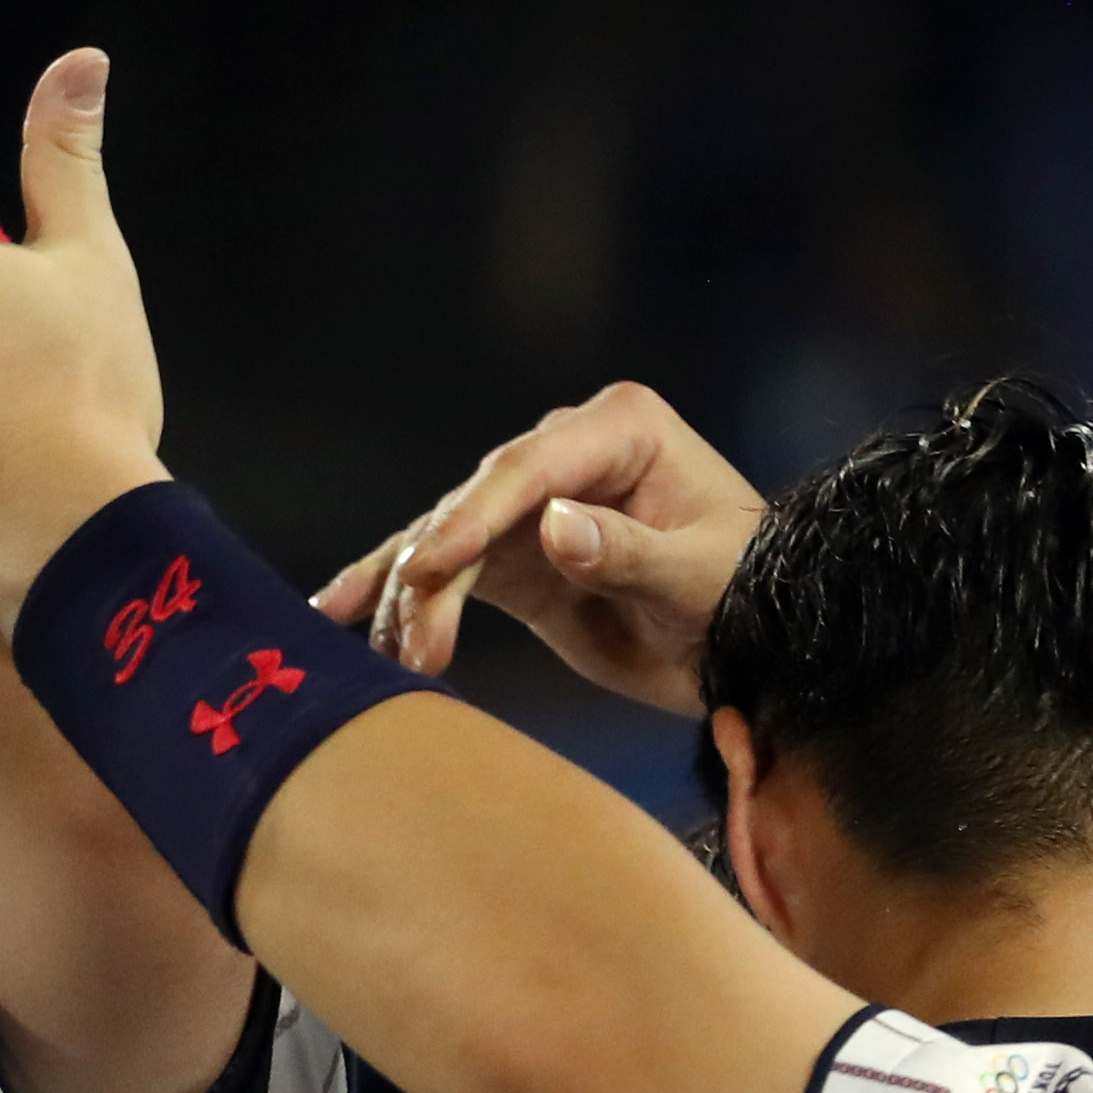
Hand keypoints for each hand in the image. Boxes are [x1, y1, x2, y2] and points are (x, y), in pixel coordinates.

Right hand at [312, 381, 765, 711]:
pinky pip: (444, 574)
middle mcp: (568, 454)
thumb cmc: (748, 597)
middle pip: (475, 506)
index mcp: (622, 430)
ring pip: (446, 542)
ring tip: (394, 662)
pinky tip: (336, 618)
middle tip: (415, 647)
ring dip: (410, 602)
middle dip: (435, 576)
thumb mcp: (702, 578)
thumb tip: (554, 525)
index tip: (427, 568)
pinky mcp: (515, 559)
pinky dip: (395, 600)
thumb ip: (631, 552)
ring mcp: (534, 505)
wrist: (756, 648)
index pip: (529, 469)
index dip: (472, 517)